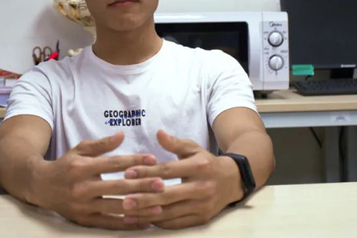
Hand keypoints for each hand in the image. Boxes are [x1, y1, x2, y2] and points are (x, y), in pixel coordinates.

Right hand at [29, 131, 164, 229]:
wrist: (40, 186)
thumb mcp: (80, 149)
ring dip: (139, 208)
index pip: (113, 164)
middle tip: (162, 184)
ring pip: (115, 208)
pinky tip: (144, 222)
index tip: (152, 160)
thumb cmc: (65, 165)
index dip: (134, 161)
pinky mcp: (84, 220)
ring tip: (159, 206)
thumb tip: (122, 135)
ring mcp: (83, 206)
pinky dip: (127, 223)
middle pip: (117, 187)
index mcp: (83, 167)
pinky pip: (109, 224)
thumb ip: (102, 144)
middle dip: (141, 186)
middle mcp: (82, 188)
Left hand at [120, 130, 243, 228]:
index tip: (127, 173)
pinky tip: (144, 219)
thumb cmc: (206, 162)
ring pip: (170, 212)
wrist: (233, 180)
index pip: (168, 171)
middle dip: (144, 198)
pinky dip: (159, 222)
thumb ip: (174, 142)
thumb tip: (158, 133)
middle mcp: (202, 187)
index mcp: (199, 166)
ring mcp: (202, 205)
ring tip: (128, 213)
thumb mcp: (193, 148)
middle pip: (167, 195)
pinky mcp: (202, 218)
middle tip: (123, 200)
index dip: (147, 172)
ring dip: (148, 213)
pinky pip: (177, 223)